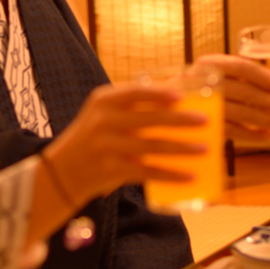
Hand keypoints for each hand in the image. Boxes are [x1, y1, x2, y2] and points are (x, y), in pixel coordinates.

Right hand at [45, 82, 203, 203]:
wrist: (63, 170)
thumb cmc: (95, 136)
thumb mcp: (105, 113)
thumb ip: (134, 104)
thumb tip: (179, 93)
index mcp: (104, 101)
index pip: (135, 92)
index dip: (160, 93)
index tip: (182, 95)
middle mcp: (103, 121)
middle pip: (150, 119)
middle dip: (181, 120)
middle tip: (205, 121)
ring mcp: (107, 146)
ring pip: (153, 147)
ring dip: (182, 148)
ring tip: (205, 148)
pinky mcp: (112, 170)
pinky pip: (148, 172)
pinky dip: (171, 174)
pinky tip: (190, 176)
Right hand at [199, 53, 269, 138]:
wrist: (167, 107)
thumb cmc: (202, 89)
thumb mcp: (219, 76)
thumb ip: (246, 80)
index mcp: (211, 64)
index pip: (242, 67)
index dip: (264, 77)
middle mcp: (206, 82)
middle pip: (245, 92)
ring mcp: (204, 106)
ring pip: (241, 113)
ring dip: (267, 120)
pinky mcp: (204, 126)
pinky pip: (233, 131)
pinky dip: (252, 134)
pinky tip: (268, 135)